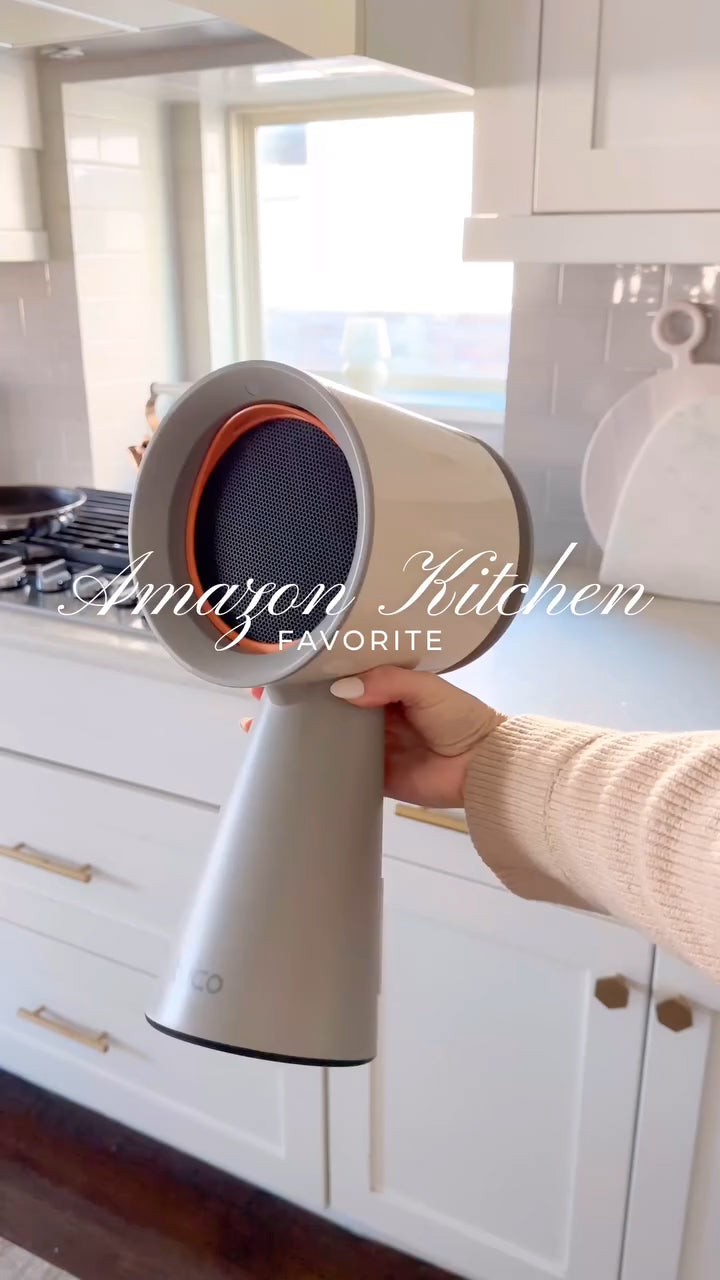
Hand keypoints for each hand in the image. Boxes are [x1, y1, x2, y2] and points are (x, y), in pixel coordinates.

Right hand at [242, 666, 504, 809]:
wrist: (485, 767)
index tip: (284, 664)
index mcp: (386, 686)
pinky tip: (289, 764)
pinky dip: (314, 768)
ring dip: (297, 733)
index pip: (341, 672)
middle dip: (296, 700)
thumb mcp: (427, 688)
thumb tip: (340, 689)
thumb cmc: (463, 719)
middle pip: (326, 704)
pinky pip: (339, 772)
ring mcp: (371, 747)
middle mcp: (374, 714)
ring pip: (327, 737)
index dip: (314, 669)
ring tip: (259, 729)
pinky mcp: (373, 777)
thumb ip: (387, 683)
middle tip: (261, 696)